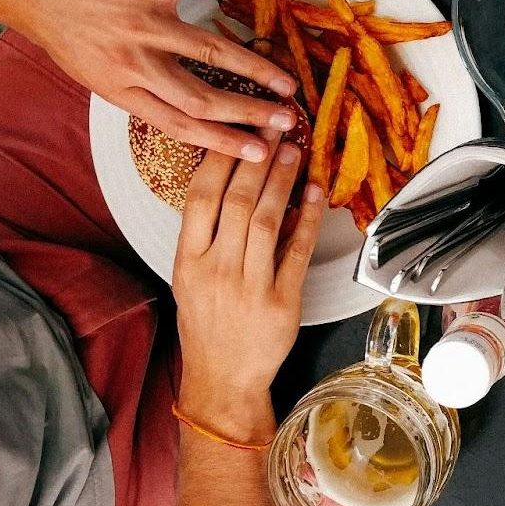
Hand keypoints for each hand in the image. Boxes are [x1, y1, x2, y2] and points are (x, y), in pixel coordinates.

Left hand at [4, 0, 297, 160]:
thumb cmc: (53, 22)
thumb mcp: (88, 68)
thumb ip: (131, 82)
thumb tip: (172, 95)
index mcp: (120, 90)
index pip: (179, 125)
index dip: (223, 142)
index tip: (258, 153)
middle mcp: (133, 64)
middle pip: (201, 98)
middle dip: (249, 114)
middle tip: (286, 121)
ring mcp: (139, 24)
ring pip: (208, 52)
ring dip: (253, 67)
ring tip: (286, 80)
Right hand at [172, 137, 323, 440]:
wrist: (223, 378)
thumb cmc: (207, 324)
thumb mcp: (191, 277)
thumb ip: (207, 235)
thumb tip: (235, 184)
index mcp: (188, 261)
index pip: (200, 198)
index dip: (220, 159)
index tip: (237, 130)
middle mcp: (216, 270)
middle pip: (237, 202)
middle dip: (257, 159)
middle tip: (273, 127)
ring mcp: (250, 286)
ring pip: (268, 220)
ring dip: (283, 181)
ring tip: (293, 151)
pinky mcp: (282, 302)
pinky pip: (298, 251)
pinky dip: (309, 219)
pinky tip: (316, 193)